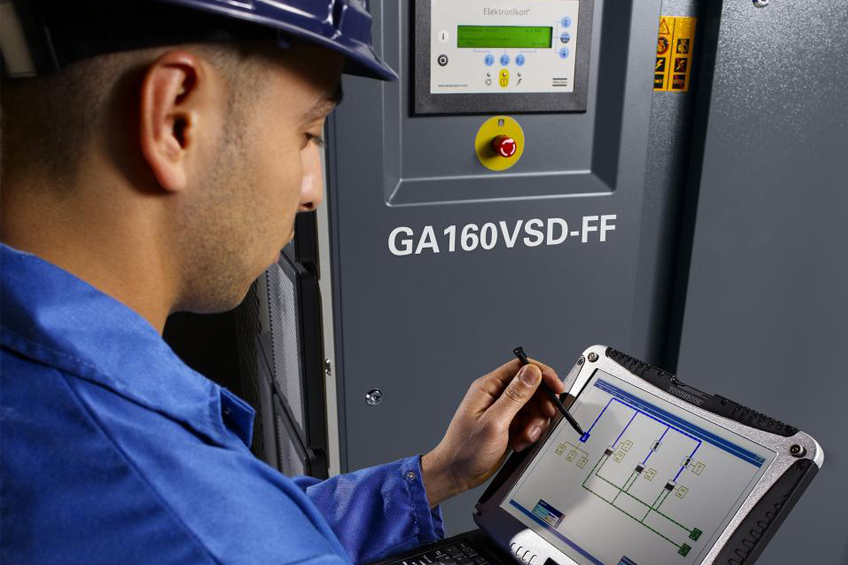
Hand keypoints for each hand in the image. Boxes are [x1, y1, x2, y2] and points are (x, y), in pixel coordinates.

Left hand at [421, 358, 563, 507]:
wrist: (456, 473)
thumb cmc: (466, 449)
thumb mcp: (494, 423)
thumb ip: (515, 396)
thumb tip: (532, 372)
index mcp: (488, 387)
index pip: (521, 367)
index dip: (542, 374)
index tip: (556, 387)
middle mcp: (496, 395)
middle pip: (532, 388)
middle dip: (542, 404)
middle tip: (545, 417)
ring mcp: (503, 411)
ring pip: (533, 407)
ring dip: (535, 423)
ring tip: (525, 437)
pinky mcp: (508, 425)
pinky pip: (529, 422)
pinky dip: (530, 433)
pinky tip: (520, 443)